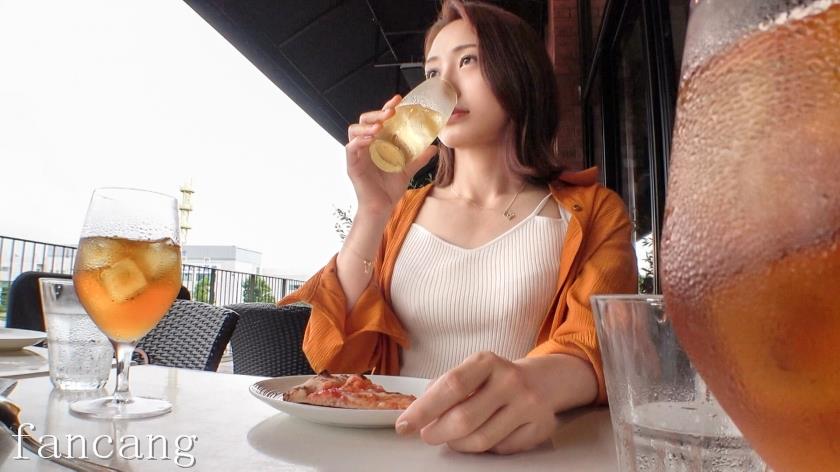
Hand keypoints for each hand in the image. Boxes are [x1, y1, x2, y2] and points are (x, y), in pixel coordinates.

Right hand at [345, 95, 438, 216]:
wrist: (382, 207)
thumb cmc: (389, 189)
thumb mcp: (408, 170)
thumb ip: (419, 158)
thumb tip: (434, 147)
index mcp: (377, 143)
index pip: (379, 120)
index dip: (386, 108)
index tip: (398, 100)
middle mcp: (366, 145)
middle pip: (364, 120)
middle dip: (377, 113)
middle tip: (390, 111)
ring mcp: (357, 154)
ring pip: (354, 130)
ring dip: (367, 125)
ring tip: (380, 126)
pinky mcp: (352, 164)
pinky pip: (351, 148)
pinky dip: (360, 141)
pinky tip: (371, 139)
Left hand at [395, 352, 558, 454]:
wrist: (543, 381)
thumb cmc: (494, 378)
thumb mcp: (470, 370)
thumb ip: (444, 388)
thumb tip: (416, 415)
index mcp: (487, 361)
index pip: (451, 386)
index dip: (424, 408)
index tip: (404, 424)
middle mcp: (510, 380)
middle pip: (464, 419)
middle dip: (437, 432)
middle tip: (428, 435)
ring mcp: (528, 405)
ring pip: (480, 440)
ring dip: (458, 444)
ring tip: (453, 436)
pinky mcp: (539, 428)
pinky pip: (500, 449)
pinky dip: (484, 448)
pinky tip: (483, 433)